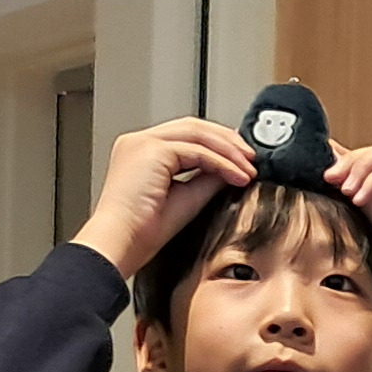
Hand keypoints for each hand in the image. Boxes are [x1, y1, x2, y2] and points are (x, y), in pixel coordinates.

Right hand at [74, 119, 262, 277]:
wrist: (120, 245)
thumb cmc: (140, 233)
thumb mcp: (185, 200)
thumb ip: (206, 179)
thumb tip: (230, 168)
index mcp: (140, 152)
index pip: (185, 136)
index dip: (216, 144)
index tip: (240, 159)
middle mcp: (138, 142)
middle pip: (193, 127)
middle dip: (227, 141)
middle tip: (251, 158)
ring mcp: (143, 143)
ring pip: (197, 133)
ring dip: (229, 150)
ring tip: (249, 168)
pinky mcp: (152, 151)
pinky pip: (197, 150)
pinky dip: (221, 162)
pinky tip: (236, 176)